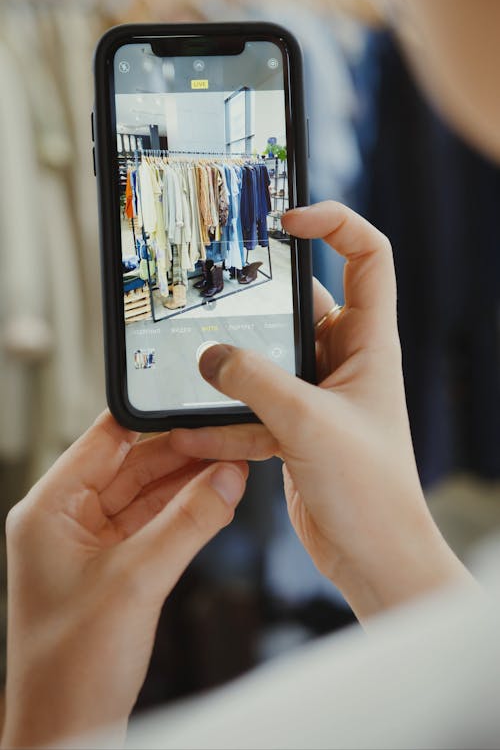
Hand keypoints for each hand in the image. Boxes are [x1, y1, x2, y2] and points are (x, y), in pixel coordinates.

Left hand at [1, 412, 246, 748]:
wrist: (68, 734)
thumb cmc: (70, 671)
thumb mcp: (138, 581)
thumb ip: (189, 522)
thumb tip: (227, 478)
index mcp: (49, 509)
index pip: (103, 439)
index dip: (150, 418)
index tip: (192, 405)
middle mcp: (66, 520)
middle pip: (130, 465)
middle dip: (180, 453)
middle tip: (226, 440)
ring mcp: (89, 545)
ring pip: (146, 495)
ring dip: (187, 482)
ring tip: (231, 466)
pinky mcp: (112, 569)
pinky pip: (153, 525)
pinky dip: (184, 513)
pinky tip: (216, 500)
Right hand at [170, 201, 473, 621]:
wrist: (374, 558)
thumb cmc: (371, 492)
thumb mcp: (308, 424)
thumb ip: (255, 383)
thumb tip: (210, 354)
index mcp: (369, 343)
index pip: (367, 257)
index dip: (335, 224)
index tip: (289, 221)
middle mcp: (345, 360)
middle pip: (302, 304)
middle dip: (260, 299)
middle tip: (217, 286)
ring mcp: (317, 394)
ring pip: (268, 357)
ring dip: (234, 364)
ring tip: (194, 361)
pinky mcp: (294, 427)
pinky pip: (253, 406)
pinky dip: (225, 416)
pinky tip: (191, 428)